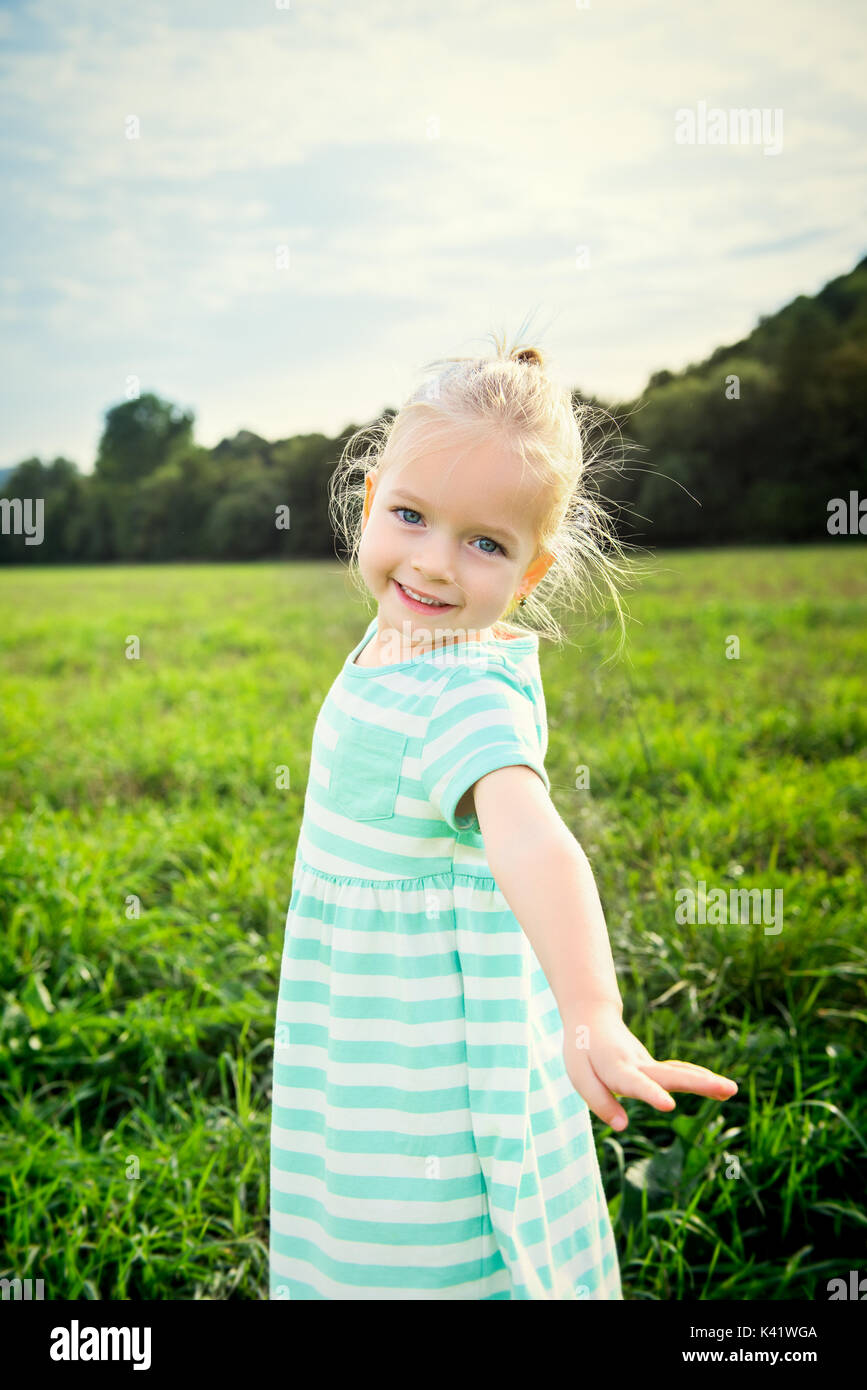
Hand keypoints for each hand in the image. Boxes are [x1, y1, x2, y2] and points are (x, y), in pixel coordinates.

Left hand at [561, 1000, 737, 1130]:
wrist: (593, 1018)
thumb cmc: (583, 1051)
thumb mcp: (580, 1077)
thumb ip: (601, 1103)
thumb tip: (622, 1126)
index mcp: (617, 1068)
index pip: (636, 1084)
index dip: (651, 1094)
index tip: (670, 1105)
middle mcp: (638, 1065)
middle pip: (671, 1075)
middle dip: (699, 1084)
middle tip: (729, 1088)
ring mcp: (648, 1064)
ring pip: (680, 1072)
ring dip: (706, 1081)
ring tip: (732, 1090)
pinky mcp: (653, 1067)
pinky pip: (679, 1072)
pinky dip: (699, 1078)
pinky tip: (720, 1089)